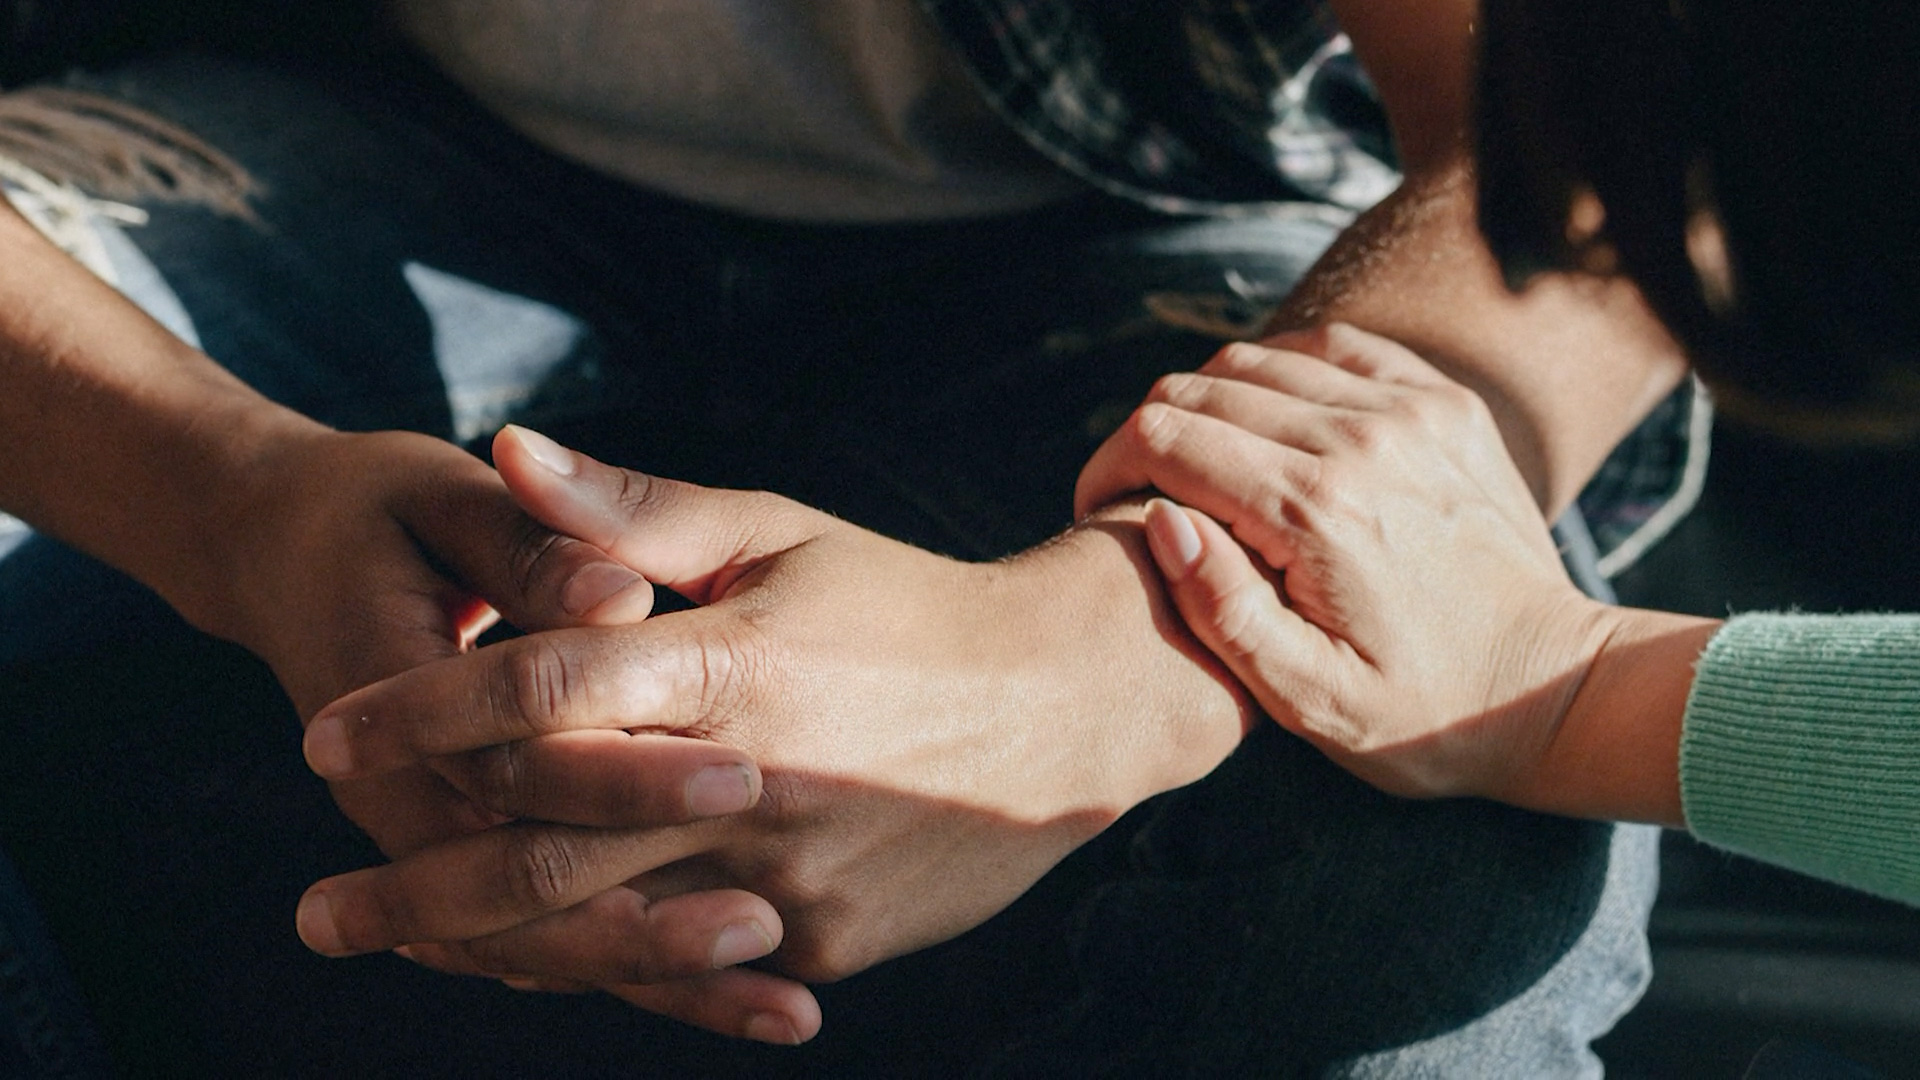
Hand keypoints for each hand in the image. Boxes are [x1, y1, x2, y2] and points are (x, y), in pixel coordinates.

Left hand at [291, 427, 1247, 1023]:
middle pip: (544, 845)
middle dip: (416, 883)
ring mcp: (790, 875)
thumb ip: (634, 511)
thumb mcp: (780, 535)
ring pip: (602, 928)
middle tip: (317, 912)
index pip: (541, 691)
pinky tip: (525, 966)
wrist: (1066, 708)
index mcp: (733, 662)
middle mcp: (752, 780)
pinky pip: (686, 964)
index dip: (418, 712)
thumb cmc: (906, 604)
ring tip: (393, 945)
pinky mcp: (823, 940)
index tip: (321, 736)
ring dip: (482, 945)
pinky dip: (602, 965)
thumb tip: (508, 446)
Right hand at [1075, 324, 1619, 802]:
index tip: (1100, 512)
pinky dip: (1282, 373)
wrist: (1553, 688)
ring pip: (1259, 360)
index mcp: (1314, 511)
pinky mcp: (1442, 402)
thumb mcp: (1309, 700)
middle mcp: (1360, 438)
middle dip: (1148, 436)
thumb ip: (1223, 611)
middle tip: (1141, 496)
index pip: (1165, 438)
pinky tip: (1272, 428)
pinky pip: (1333, 348)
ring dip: (1210, 405)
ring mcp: (1409, 409)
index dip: (1109, 467)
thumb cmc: (1423, 715)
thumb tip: (1162, 520)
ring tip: (1202, 470)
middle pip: (1202, 388)